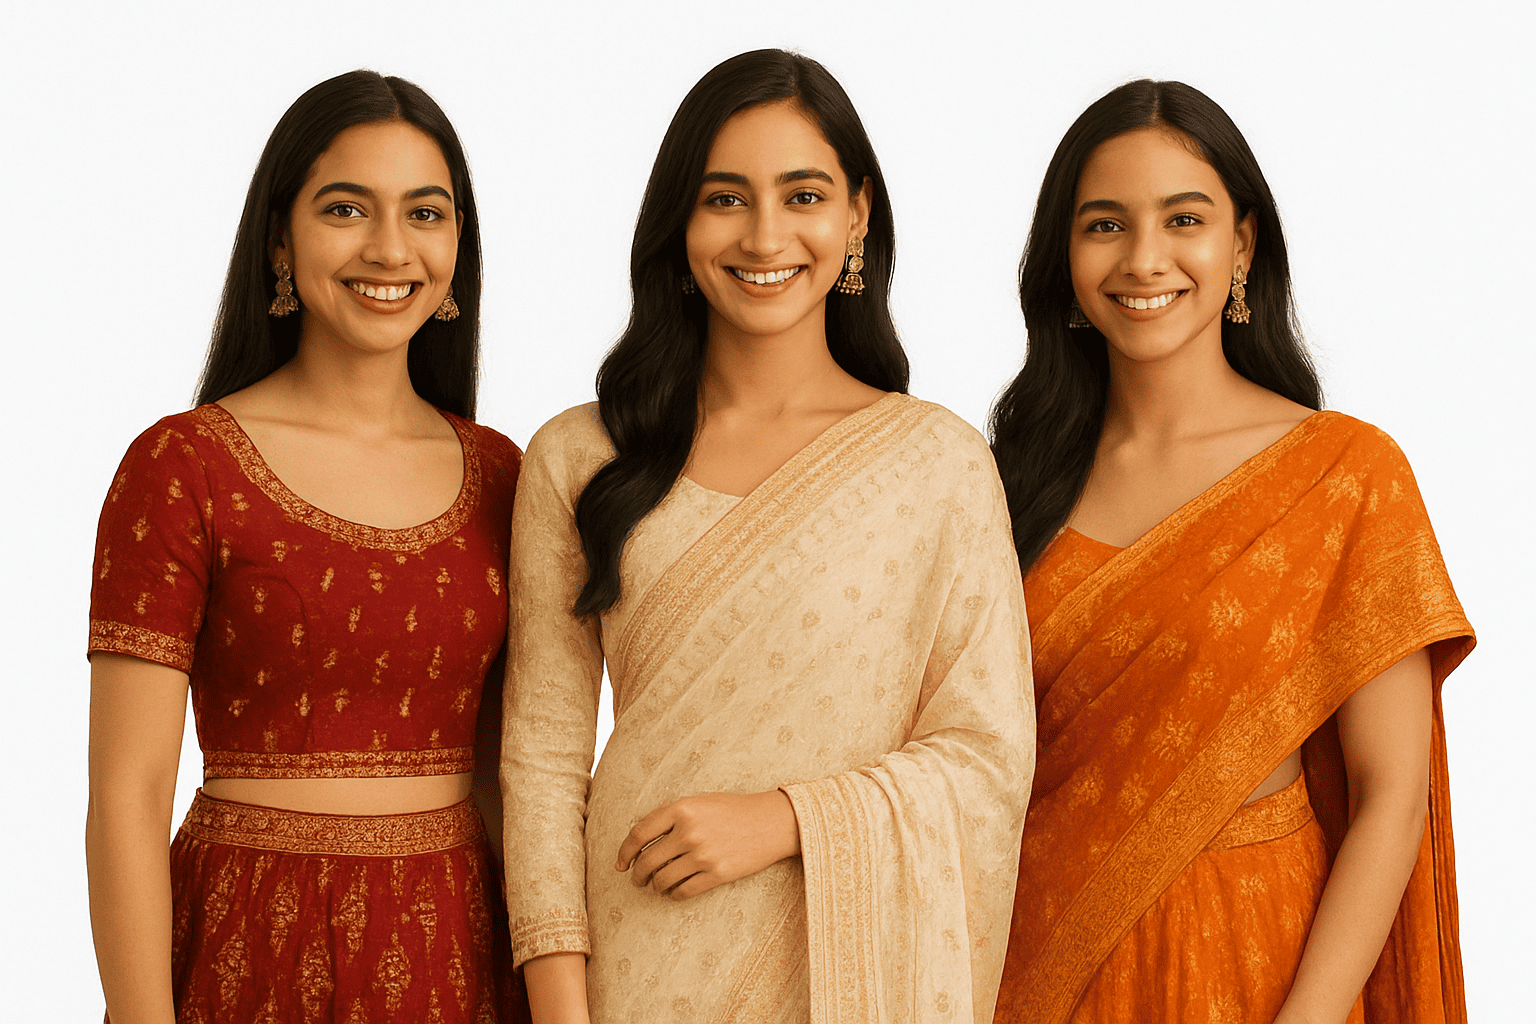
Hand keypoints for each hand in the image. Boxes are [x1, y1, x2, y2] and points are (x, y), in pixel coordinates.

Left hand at [614, 790, 799, 899]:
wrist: (771, 822)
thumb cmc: (734, 809)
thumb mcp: (701, 801)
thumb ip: (673, 814)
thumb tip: (643, 835)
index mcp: (681, 809)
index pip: (639, 834)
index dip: (624, 852)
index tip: (620, 864)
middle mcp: (689, 832)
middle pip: (647, 861)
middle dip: (637, 874)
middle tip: (637, 879)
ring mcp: (703, 854)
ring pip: (662, 880)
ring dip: (656, 886)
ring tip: (658, 885)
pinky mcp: (717, 874)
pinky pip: (683, 891)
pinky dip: (674, 894)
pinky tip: (675, 891)